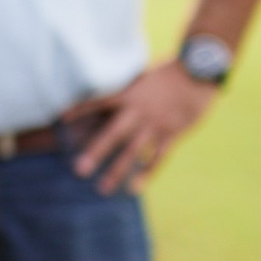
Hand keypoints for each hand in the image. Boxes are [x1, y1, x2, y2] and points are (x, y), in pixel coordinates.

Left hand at [71, 62, 218, 195]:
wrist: (199, 71)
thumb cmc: (169, 72)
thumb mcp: (143, 76)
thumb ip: (126, 90)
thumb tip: (107, 99)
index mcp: (130, 94)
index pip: (99, 102)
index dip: (81, 109)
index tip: (62, 118)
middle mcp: (139, 111)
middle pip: (113, 134)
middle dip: (96, 152)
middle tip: (79, 170)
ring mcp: (156, 123)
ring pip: (133, 151)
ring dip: (117, 171)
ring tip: (102, 189)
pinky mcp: (173, 133)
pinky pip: (158, 156)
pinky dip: (147, 172)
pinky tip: (135, 187)